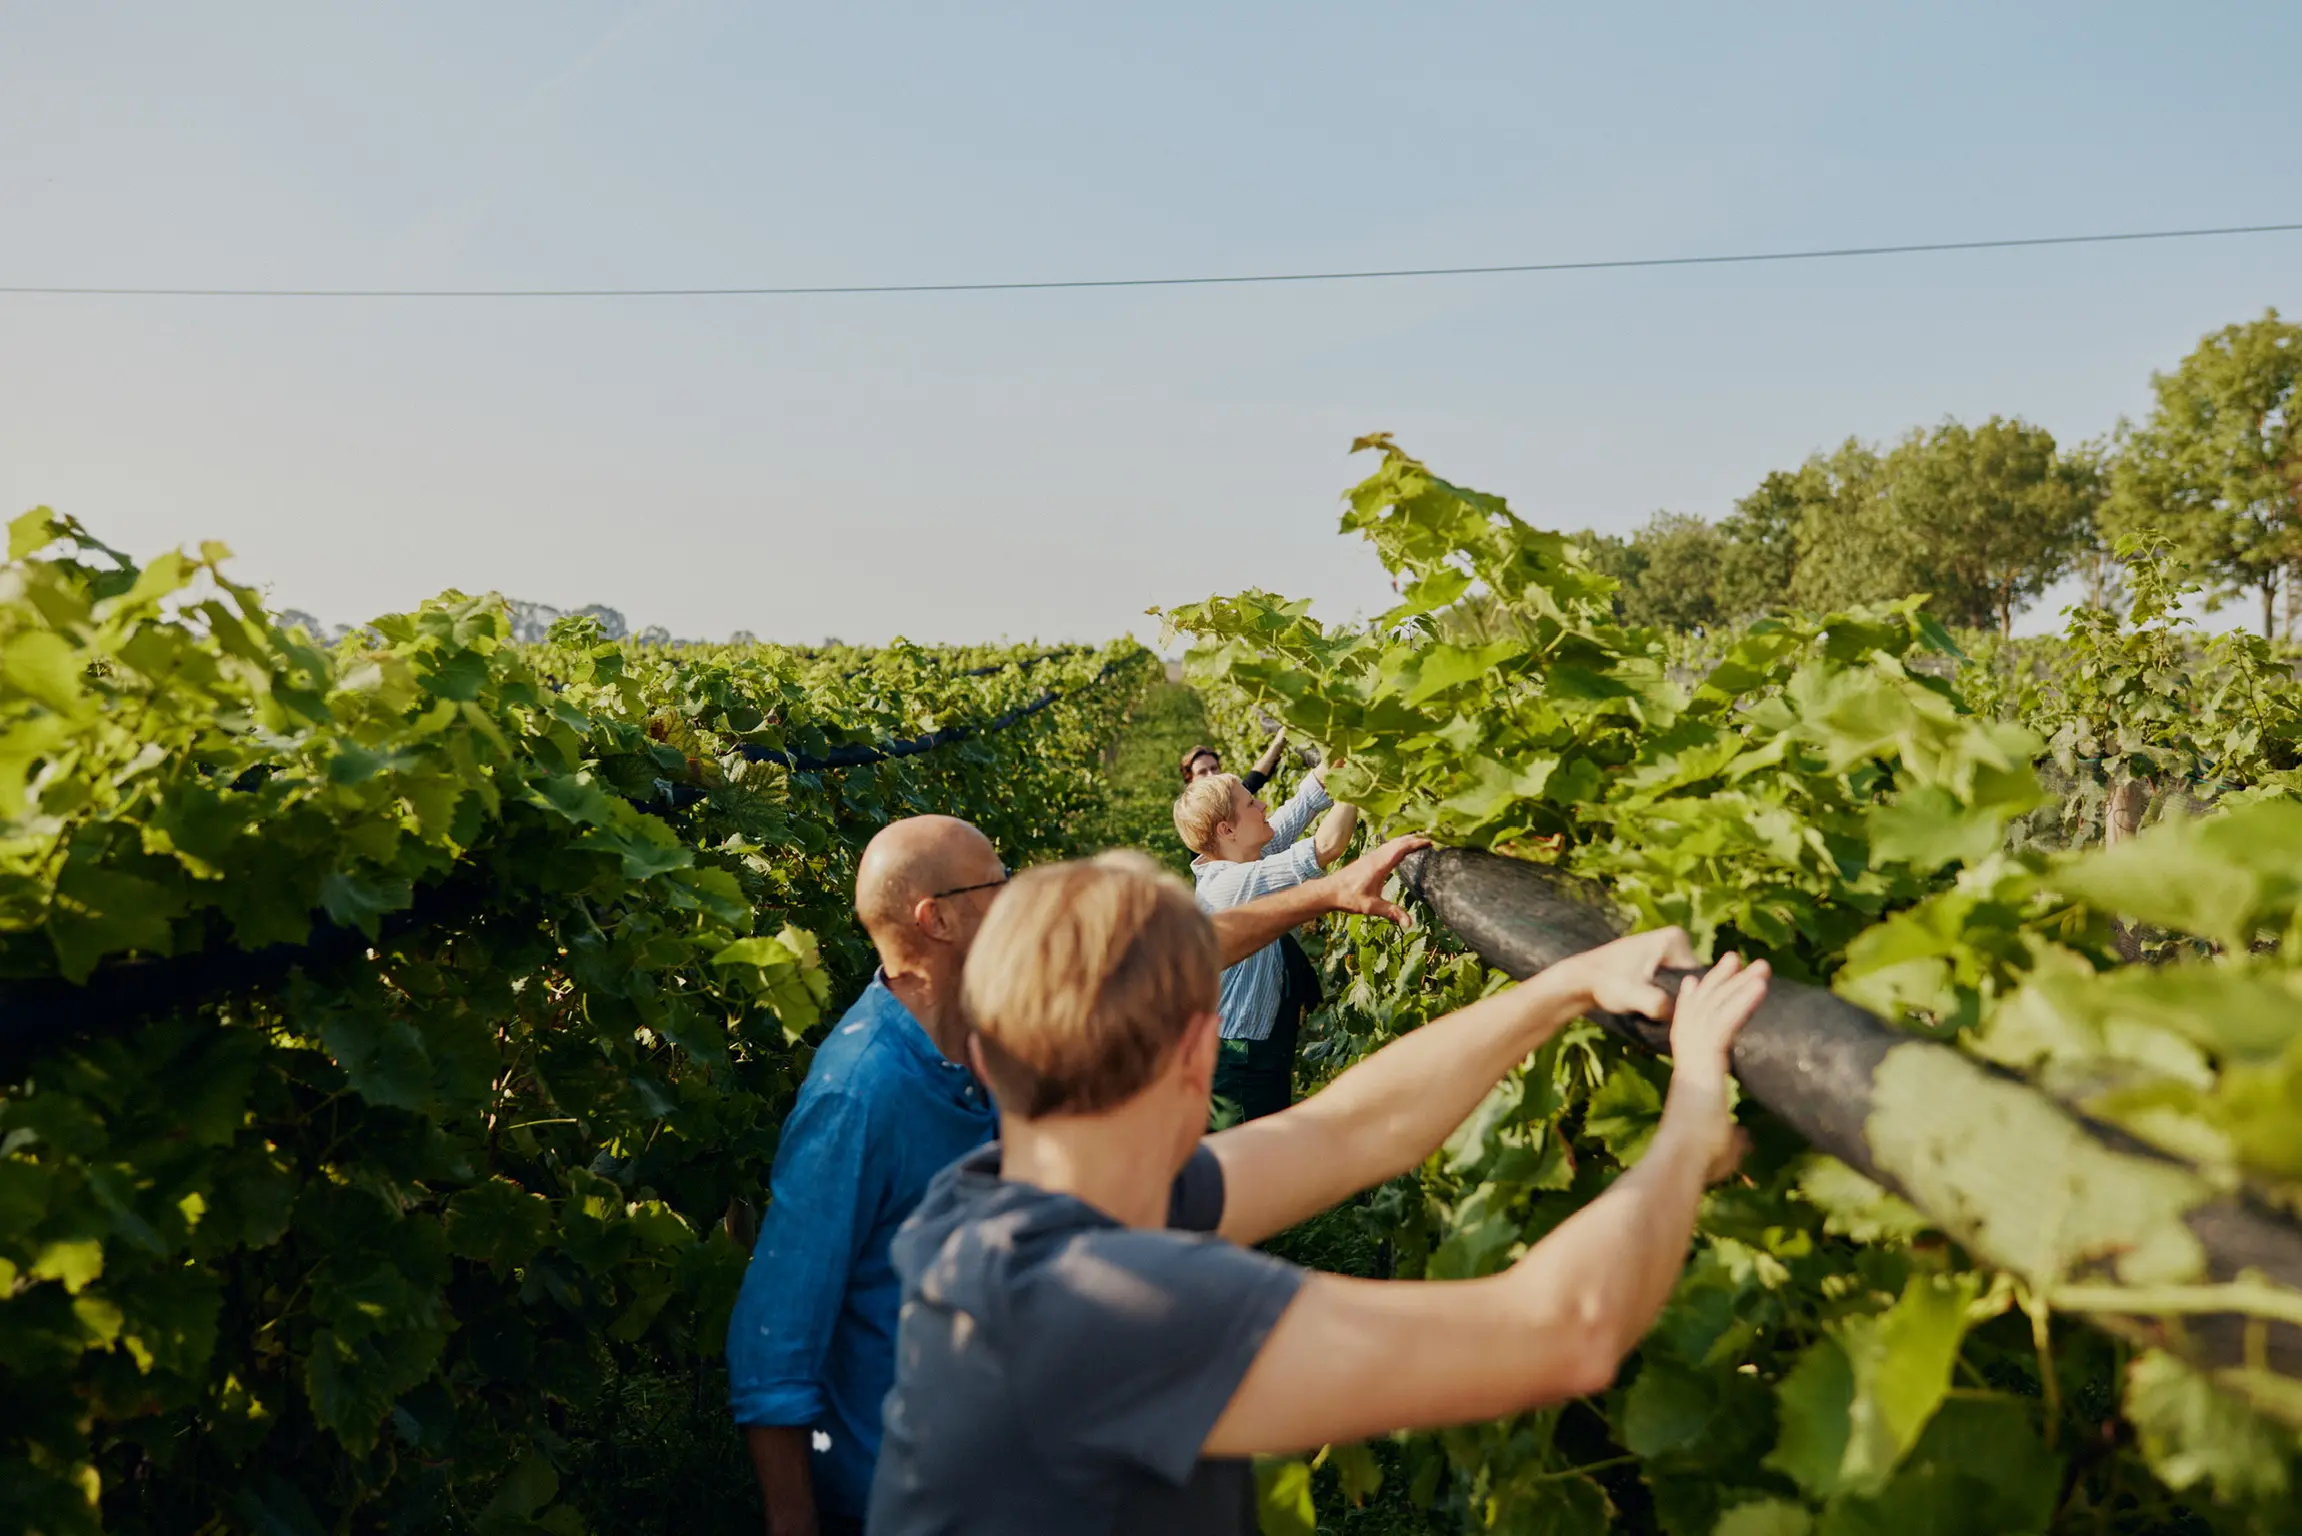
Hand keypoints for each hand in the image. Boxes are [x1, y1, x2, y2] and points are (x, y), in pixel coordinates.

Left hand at [1315, 834, 1430, 924]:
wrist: (1329, 891)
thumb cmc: (1348, 897)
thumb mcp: (1371, 907)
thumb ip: (1390, 912)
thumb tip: (1409, 923)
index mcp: (1379, 864)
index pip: (1401, 848)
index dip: (1416, 843)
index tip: (1430, 841)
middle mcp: (1376, 856)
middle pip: (1398, 842)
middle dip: (1415, 838)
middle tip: (1431, 839)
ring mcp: (1371, 856)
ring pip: (1392, 843)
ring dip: (1406, 840)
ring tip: (1420, 841)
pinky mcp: (1368, 859)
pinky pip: (1387, 847)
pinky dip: (1398, 844)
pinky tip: (1401, 849)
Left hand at [1562, 927, 1698, 1018]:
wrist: (1580, 979)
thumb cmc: (1606, 983)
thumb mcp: (1635, 995)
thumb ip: (1659, 1004)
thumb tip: (1679, 1015)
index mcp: (1677, 938)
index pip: (1700, 978)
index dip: (1687, 1001)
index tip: (1665, 1012)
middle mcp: (1677, 938)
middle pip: (1693, 981)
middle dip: (1680, 1000)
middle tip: (1659, 1014)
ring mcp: (1667, 948)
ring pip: (1682, 985)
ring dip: (1673, 1001)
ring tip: (1652, 1011)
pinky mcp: (1658, 959)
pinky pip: (1671, 983)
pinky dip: (1665, 997)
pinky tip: (1649, 1008)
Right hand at [1662, 953, 1768, 1181]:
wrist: (1683, 1160)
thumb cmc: (1698, 1158)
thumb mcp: (1724, 1145)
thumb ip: (1735, 1135)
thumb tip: (1748, 1140)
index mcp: (1690, 1074)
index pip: (1688, 1028)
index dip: (1692, 1003)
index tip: (1694, 981)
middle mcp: (1688, 1058)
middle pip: (1701, 1009)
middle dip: (1718, 981)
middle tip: (1733, 957)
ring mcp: (1695, 1057)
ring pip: (1715, 1009)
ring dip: (1736, 983)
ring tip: (1757, 962)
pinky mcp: (1707, 1060)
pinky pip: (1727, 1023)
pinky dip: (1743, 1001)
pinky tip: (1760, 985)